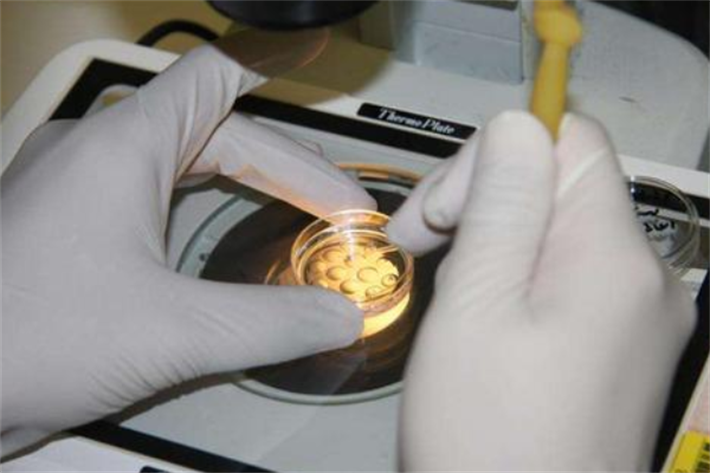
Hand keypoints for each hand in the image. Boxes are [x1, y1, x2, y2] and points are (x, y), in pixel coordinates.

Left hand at [0, 45, 373, 457]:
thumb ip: (271, 323)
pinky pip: (149, 192)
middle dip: (287, 166)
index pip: (217, 77)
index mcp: (122, 147)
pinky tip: (214, 229)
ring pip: (180, 161)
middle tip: (337, 201)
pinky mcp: (64, 225)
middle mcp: (94, 152)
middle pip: (215, 131)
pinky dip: (200, 203)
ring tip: (294, 204)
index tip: (313, 47)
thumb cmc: (22, 341)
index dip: (274, 59)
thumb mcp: (173, 333)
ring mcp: (74, 187)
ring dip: (243, 179)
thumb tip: (339, 316)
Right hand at [388, 112, 695, 471]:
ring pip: (554, 230)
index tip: (443, 216)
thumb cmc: (487, 435)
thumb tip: (516, 122)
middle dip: (483, 202)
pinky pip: (563, 276)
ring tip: (448, 296)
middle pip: (559, 184)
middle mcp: (646, 277)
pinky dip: (514, 279)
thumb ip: (503, 207)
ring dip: (491, 243)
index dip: (495, 159)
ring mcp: (637, 315)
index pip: (568, 141)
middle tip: (418, 248)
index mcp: (614, 257)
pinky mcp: (619, 344)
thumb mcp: (476, 309)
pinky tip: (478, 317)